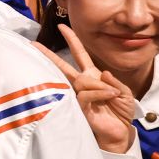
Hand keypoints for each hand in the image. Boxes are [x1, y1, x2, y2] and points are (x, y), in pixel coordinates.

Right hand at [35, 25, 135, 153]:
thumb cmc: (120, 111)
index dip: (72, 40)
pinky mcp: (78, 106)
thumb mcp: (124, 92)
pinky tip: (109, 96)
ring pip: (81, 80)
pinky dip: (100, 93)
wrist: (118, 131)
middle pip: (63, 65)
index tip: (62, 27)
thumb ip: (113, 81)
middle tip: (33, 45)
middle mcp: (81, 83)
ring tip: (112, 94)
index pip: (79, 54)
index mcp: (91, 76)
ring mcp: (78, 94)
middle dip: (49, 54)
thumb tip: (101, 73)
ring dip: (99, 85)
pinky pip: (86, 93)